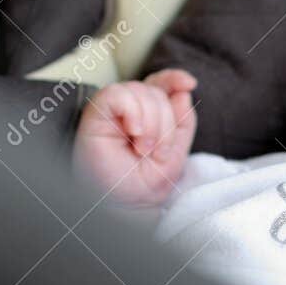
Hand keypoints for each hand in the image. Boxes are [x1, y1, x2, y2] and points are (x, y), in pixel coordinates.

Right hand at [73, 69, 197, 206]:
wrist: (118, 205)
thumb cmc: (140, 187)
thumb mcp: (174, 155)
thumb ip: (182, 122)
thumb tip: (183, 91)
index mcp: (147, 117)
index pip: (161, 85)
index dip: (174, 79)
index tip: (189, 83)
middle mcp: (129, 110)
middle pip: (157, 92)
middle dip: (165, 124)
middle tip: (154, 152)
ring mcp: (112, 110)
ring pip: (142, 91)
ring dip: (151, 124)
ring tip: (141, 149)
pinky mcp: (97, 112)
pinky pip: (120, 94)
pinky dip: (134, 113)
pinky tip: (133, 132)